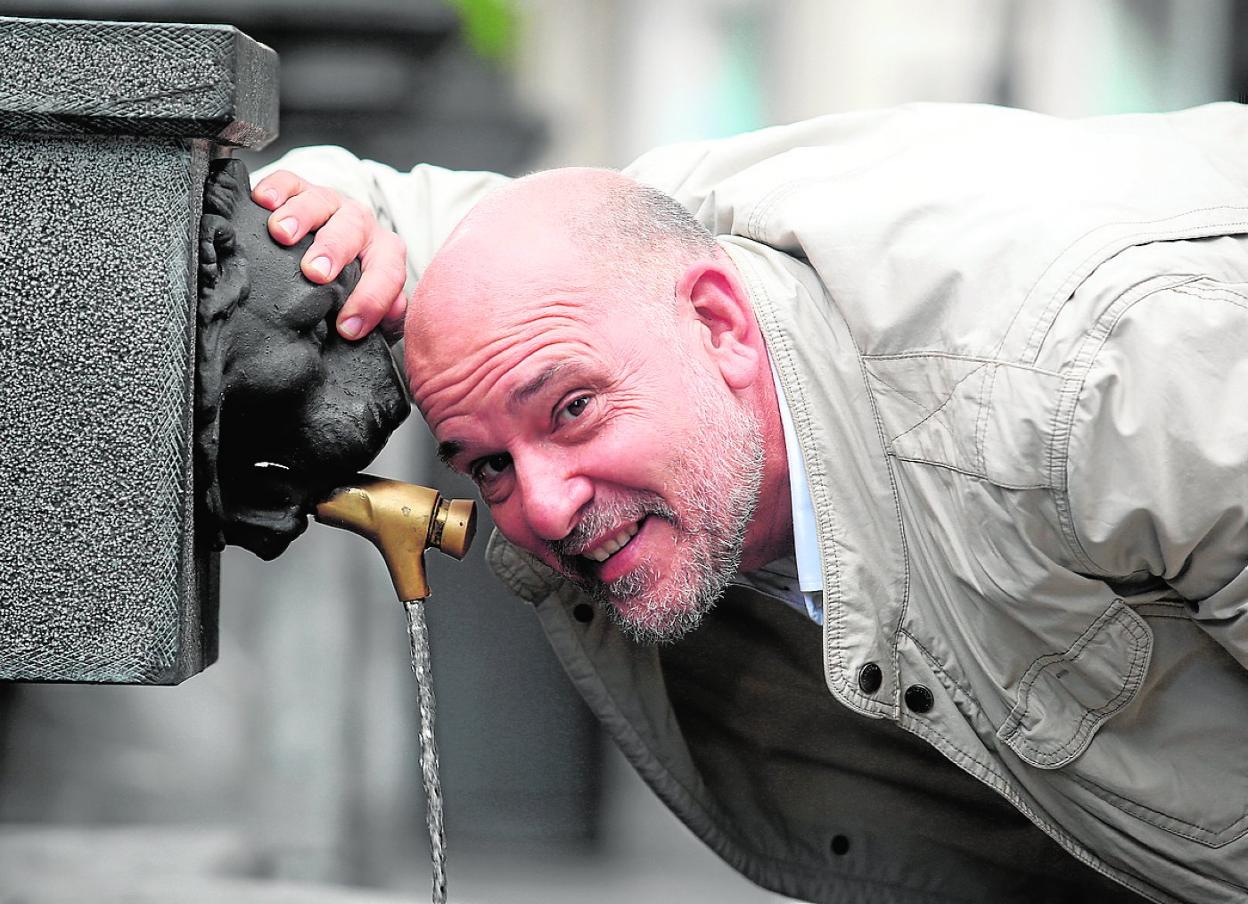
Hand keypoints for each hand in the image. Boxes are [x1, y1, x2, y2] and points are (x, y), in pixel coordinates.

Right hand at [252, 170, 407, 340]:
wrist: (334, 245)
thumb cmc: (352, 281)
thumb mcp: (373, 298)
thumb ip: (388, 309)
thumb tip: (394, 312)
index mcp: (385, 252)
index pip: (387, 274)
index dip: (370, 301)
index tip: (347, 328)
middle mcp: (361, 223)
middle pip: (353, 230)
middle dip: (334, 250)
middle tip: (316, 272)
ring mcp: (330, 203)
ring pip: (320, 201)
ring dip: (301, 216)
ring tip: (281, 233)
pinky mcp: (300, 189)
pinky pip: (289, 181)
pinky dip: (276, 188)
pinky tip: (263, 201)